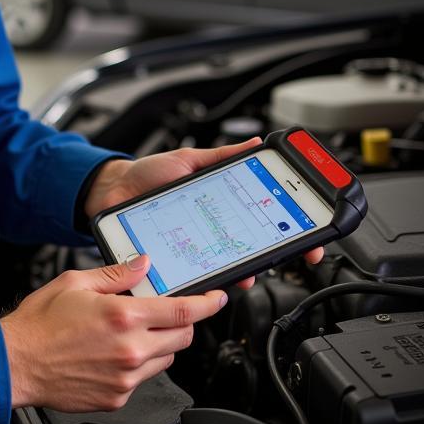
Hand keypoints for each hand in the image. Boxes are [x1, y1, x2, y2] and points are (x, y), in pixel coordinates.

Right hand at [0, 255, 226, 410]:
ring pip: (166, 358)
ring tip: (129, 331)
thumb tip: (142, 265)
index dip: (206, 304)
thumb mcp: (76, 282)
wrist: (17, 362)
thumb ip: (116, 274)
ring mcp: (126, 378)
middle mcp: (130, 350)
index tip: (217, 298)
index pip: (182, 312)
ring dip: (159, 343)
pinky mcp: (117, 397)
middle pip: (182, 338)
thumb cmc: (40, 323)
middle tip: (166, 312)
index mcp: (123, 317)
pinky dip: (137, 364)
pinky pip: (143, 378)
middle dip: (182, 323)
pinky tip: (112, 353)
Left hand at [84, 139, 325, 286]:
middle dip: (279, 254)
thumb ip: (221, 157)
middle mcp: (214, 230)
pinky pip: (198, 276)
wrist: (111, 191)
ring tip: (248, 269)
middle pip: (255, 249)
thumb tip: (255, 143)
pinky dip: (210, 279)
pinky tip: (214, 276)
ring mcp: (197, 248)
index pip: (264, 221)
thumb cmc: (147, 176)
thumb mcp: (188, 160)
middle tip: (292, 252)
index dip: (291, 231)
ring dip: (245, 271)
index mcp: (222, 205)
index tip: (311, 237)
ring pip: (231, 267)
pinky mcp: (177, 262)